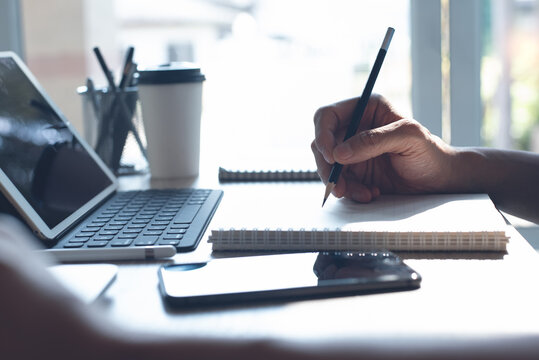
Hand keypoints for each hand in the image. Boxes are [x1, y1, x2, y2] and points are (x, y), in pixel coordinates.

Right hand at [311, 95, 455, 201]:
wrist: (439, 180)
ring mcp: (352, 150)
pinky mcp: (354, 171)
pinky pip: (339, 181)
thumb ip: (373, 141)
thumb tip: (339, 153)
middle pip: (321, 143)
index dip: (323, 135)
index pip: (328, 116)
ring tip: (363, 193)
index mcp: (365, 108)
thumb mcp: (408, 138)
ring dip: (340, 183)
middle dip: (327, 166)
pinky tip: (370, 193)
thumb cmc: (430, 153)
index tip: (332, 156)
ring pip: (327, 165)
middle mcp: (354, 127)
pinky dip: (350, 191)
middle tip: (337, 185)